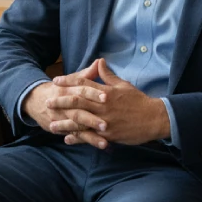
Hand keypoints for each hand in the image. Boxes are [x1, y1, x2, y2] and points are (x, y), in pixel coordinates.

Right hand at [22, 60, 109, 148]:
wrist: (35, 100)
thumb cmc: (60, 89)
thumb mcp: (71, 80)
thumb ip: (87, 74)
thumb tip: (100, 61)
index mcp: (69, 89)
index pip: (82, 90)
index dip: (94, 93)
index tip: (107, 97)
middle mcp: (65, 104)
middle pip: (79, 111)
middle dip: (92, 119)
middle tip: (107, 125)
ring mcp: (63, 118)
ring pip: (77, 127)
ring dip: (91, 136)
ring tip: (105, 142)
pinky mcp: (62, 128)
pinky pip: (74, 136)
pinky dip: (84, 142)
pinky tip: (95, 146)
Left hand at [50, 59, 170, 146]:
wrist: (153, 119)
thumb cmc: (138, 100)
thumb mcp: (123, 85)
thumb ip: (108, 75)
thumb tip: (99, 62)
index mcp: (106, 92)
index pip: (83, 84)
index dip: (68, 82)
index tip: (56, 81)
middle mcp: (103, 106)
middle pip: (77, 102)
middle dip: (61, 102)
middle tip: (48, 102)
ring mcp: (105, 121)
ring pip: (80, 121)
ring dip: (64, 123)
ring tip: (51, 124)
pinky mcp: (108, 135)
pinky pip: (89, 137)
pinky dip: (78, 138)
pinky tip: (67, 139)